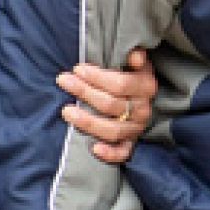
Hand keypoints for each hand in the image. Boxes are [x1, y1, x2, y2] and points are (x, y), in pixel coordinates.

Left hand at [57, 48, 157, 162]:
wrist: (141, 100)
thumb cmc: (131, 77)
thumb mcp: (136, 64)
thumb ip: (136, 57)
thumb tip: (134, 55)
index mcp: (145, 87)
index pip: (120, 84)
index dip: (97, 77)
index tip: (78, 69)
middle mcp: (142, 110)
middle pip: (111, 105)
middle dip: (84, 92)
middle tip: (63, 81)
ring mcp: (136, 128)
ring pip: (112, 130)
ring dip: (87, 121)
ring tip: (66, 111)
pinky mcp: (130, 143)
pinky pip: (123, 153)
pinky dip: (110, 154)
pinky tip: (94, 148)